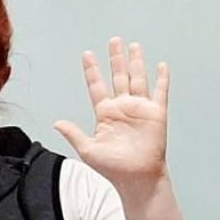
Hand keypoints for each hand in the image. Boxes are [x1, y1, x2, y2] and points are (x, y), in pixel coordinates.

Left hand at [55, 38, 168, 187]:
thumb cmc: (113, 168)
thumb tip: (57, 123)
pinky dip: (162, 78)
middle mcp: (122, 107)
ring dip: (136, 62)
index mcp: (105, 114)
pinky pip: (160, 92)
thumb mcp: (87, 150)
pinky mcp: (156, 114)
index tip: (87, 54)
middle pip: (118, 76)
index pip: (97, 86)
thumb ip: (73, 134)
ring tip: (133, 46)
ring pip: (137, 79)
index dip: (92, 70)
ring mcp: (140, 109)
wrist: (136, 178)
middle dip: (116, 59)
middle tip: (114, 41)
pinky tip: (162, 65)